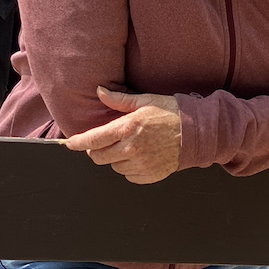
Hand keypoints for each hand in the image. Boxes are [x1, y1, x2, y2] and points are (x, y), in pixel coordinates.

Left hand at [65, 87, 181, 184]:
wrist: (197, 133)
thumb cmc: (171, 113)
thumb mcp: (145, 101)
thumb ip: (118, 100)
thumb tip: (99, 92)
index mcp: (127, 127)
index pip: (92, 140)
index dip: (77, 142)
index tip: (70, 143)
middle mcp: (131, 148)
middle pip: (98, 157)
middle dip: (97, 150)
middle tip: (106, 142)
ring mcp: (141, 164)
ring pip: (113, 167)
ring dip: (115, 159)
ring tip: (129, 147)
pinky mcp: (150, 175)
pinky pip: (128, 176)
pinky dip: (129, 168)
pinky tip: (139, 157)